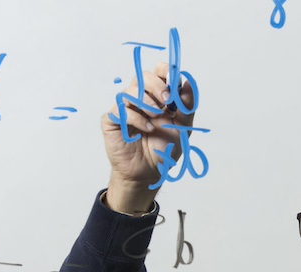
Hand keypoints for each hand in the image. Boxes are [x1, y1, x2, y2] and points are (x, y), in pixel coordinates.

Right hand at [101, 62, 194, 214]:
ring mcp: (125, 108)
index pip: (158, 73)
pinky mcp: (112, 120)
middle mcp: (140, 99)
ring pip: (130, 91)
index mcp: (158, 97)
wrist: (149, 172)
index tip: (174, 81)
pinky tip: (146, 129)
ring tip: (156, 117)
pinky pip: (120, 109)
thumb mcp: (182, 128)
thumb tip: (188, 84)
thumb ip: (187, 107)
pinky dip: (136, 117)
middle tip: (167, 101)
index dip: (165, 71)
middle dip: (157, 86)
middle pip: (143, 76)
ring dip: (146, 102)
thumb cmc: (163, 150)